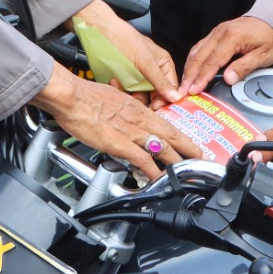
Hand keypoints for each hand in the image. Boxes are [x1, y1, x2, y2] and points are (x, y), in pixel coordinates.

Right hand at [29, 64, 200, 179]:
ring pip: (162, 147)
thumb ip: (121, 108)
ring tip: (187, 172)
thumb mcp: (110, 96)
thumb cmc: (84, 95)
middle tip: (201, 159)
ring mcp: (131, 131)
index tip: (189, 143)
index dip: (180, 135)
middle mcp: (139, 118)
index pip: (166, 122)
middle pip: (171, 135)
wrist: (71, 96)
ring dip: (177, 161)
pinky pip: (142, 159)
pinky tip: (158, 179)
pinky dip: (153, 171)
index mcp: (137, 107)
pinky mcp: (120, 143)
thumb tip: (122, 114)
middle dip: (189, 149)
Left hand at [69, 0, 177, 104]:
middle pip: (156, 96)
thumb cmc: (125, 40)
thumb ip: (160, 81)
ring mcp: (137, 78)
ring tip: (121, 87)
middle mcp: (152, 74)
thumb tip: (177, 98)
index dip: (166, 100)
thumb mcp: (145, 62)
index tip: (158, 110)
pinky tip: (114, 82)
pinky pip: (126, 94)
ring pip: (140, 98)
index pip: (171, 88)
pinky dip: (120, 91)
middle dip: (147, 102)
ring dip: (131, 97)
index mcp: (163, 65)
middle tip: (140, 106)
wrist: (99, 33)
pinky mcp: (124, 82)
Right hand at [176, 16, 272, 99]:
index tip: (194, 90)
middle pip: (199, 56)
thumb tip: (227, 79)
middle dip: (189, 75)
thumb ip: (244, 67)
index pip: (212, 61)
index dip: (201, 77)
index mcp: (231, 37)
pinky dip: (193, 60)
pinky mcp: (216, 33)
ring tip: (184, 84)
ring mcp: (216, 32)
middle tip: (182, 91)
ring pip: (196, 51)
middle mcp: (220, 32)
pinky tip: (191, 71)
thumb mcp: (263, 56)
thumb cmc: (270, 38)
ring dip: (189, 68)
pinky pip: (200, 47)